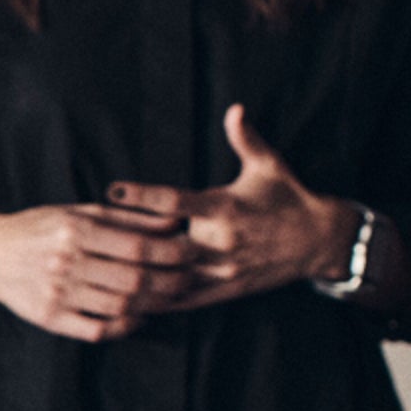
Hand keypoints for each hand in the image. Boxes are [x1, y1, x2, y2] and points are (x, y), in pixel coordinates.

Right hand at [0, 201, 198, 341]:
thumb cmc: (40, 227)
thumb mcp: (78, 211)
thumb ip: (125, 216)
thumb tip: (172, 219)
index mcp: (75, 229)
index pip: (138, 246)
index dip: (172, 253)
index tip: (193, 254)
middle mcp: (65, 261)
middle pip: (133, 279)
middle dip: (171, 282)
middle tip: (191, 280)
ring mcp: (56, 292)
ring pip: (119, 306)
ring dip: (153, 305)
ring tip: (172, 298)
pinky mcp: (49, 318)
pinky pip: (96, 329)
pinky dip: (124, 327)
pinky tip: (139, 317)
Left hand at [110, 103, 356, 307]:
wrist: (318, 242)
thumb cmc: (288, 197)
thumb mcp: (270, 165)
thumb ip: (246, 138)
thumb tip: (235, 108)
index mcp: (224, 208)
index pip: (174, 202)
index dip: (141, 196)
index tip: (112, 189)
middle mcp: (221, 242)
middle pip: (163, 247)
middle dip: (129, 244)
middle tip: (92, 239)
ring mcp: (222, 271)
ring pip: (170, 279)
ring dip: (137, 278)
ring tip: (102, 273)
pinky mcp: (225, 291)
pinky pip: (185, 300)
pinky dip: (157, 302)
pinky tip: (131, 301)